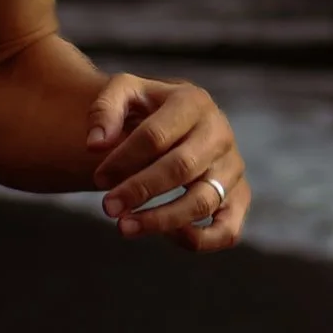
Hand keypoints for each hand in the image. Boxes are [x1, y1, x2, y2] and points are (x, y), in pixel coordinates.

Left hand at [84, 73, 250, 250]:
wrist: (178, 119)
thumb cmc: (146, 108)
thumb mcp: (124, 92)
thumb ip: (104, 110)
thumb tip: (95, 144)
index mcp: (193, 102)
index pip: (155, 135)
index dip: (123, 160)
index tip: (98, 178)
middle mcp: (219, 134)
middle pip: (181, 168)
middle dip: (139, 190)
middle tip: (107, 208)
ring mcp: (232, 167)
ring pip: (203, 201)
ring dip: (161, 220)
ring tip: (124, 228)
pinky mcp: (238, 197)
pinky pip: (228, 229)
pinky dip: (201, 240)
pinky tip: (167, 236)